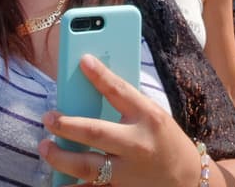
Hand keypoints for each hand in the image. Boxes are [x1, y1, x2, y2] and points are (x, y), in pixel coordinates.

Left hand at [40, 54, 204, 185]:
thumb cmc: (166, 141)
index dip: (100, 75)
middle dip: (67, 124)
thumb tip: (89, 89)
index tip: (82, 60)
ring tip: (45, 146)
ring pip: (88, 166)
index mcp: (148, 118)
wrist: (189, 180)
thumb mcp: (153, 116)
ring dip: (61, 157)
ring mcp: (129, 172)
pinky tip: (55, 181)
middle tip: (48, 117)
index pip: (120, 91)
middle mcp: (137, 144)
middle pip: (95, 132)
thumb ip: (126, 105)